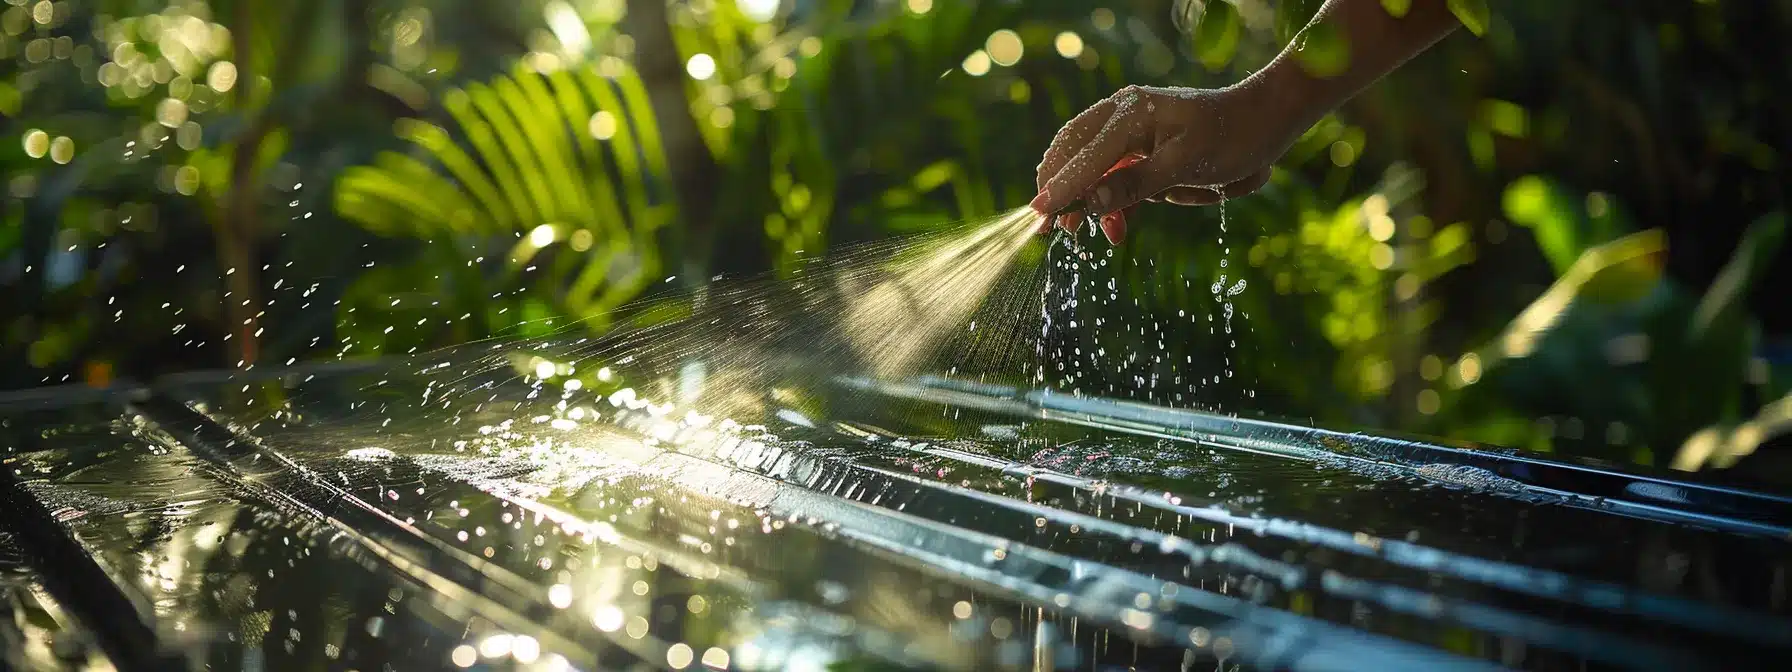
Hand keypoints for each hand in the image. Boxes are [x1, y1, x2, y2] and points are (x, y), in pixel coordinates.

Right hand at [1029, 83, 1297, 242]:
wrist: (1265, 122)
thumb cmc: (1232, 138)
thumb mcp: (1186, 164)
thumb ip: (1136, 183)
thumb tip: (1090, 202)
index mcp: (1130, 113)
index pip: (1083, 156)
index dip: (1060, 187)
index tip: (1039, 215)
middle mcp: (1121, 115)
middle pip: (1071, 152)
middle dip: (1060, 190)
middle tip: (1049, 228)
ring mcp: (1129, 129)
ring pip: (1089, 165)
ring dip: (1086, 200)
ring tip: (1086, 234)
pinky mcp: (1141, 145)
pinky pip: (1112, 174)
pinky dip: (1110, 200)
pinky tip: (1117, 226)